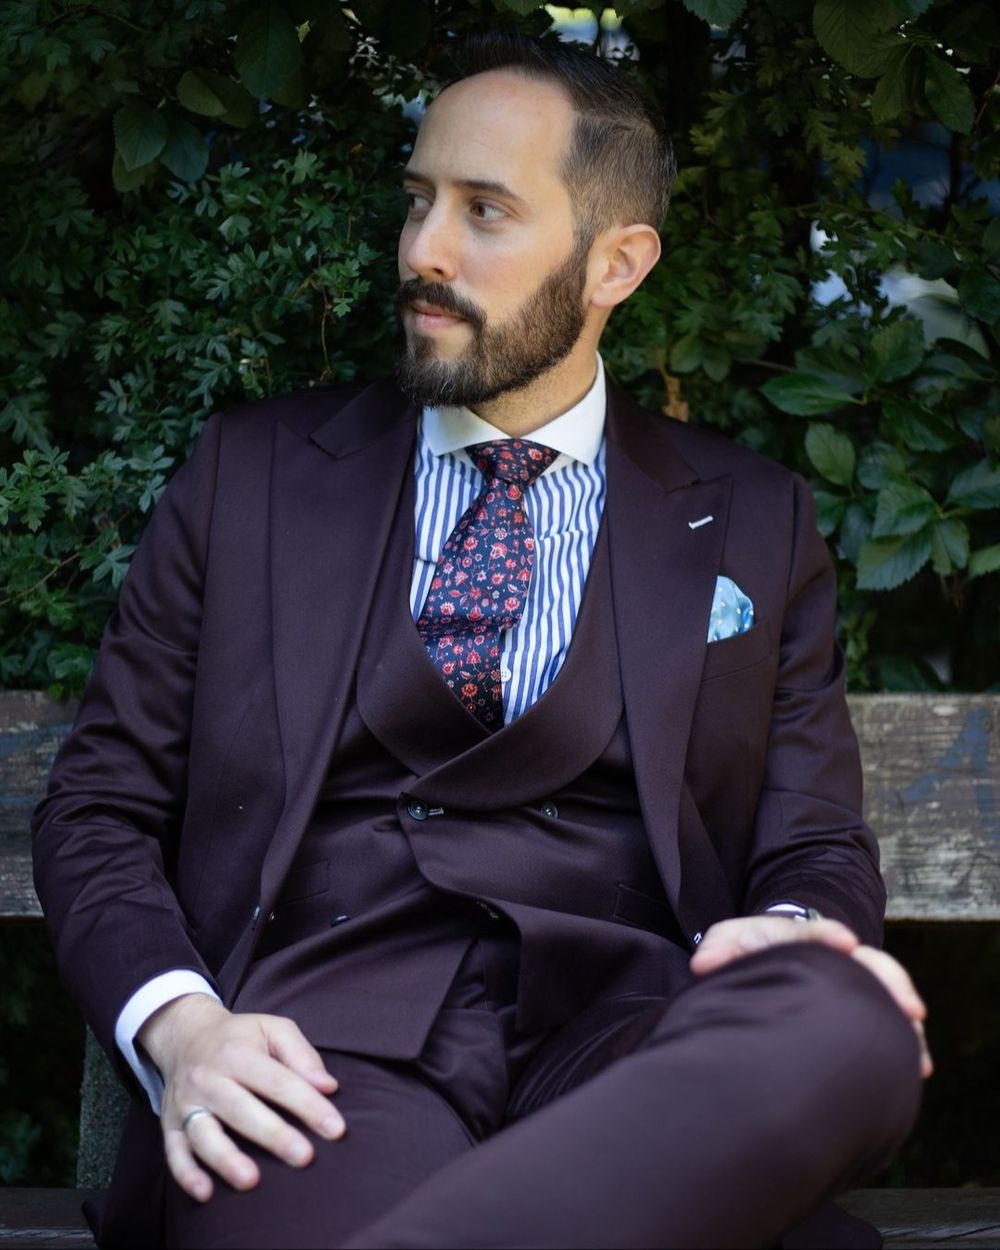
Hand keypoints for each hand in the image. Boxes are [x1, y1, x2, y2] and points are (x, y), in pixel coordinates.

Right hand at [138, 993, 343, 1201]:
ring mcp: (186, 1103)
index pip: (277, 1081)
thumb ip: (302, 1054)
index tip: (335, 1129)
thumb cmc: (239, 1037)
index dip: (308, 1104)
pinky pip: (174, 1153)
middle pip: (241, 1109)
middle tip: (304, 1157)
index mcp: (236, 1052)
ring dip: (226, 1159)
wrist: (186, 1035)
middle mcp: (208, 1078)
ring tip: (251, 1180)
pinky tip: (206, 1194)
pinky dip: (187, 1175)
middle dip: (273, 1135)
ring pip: (204, 1135)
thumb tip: (328, 1086)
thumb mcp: (272, 1029)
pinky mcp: (170, 1125)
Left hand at [690, 916, 931, 1078]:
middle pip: (873, 964)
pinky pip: (889, 1024)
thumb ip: (720, 946)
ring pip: (888, 997)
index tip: (845, 944)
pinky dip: (905, 1043)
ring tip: (918, 1051)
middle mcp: (840, 959)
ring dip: (904, 1020)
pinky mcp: (861, 1011)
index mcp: (807, 938)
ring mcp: (855, 984)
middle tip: (910, 1007)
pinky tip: (916, 1067)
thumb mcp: (733, 939)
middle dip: (891, 983)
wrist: (774, 957)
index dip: (832, 937)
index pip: (821, 934)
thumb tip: (704, 965)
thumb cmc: (753, 948)